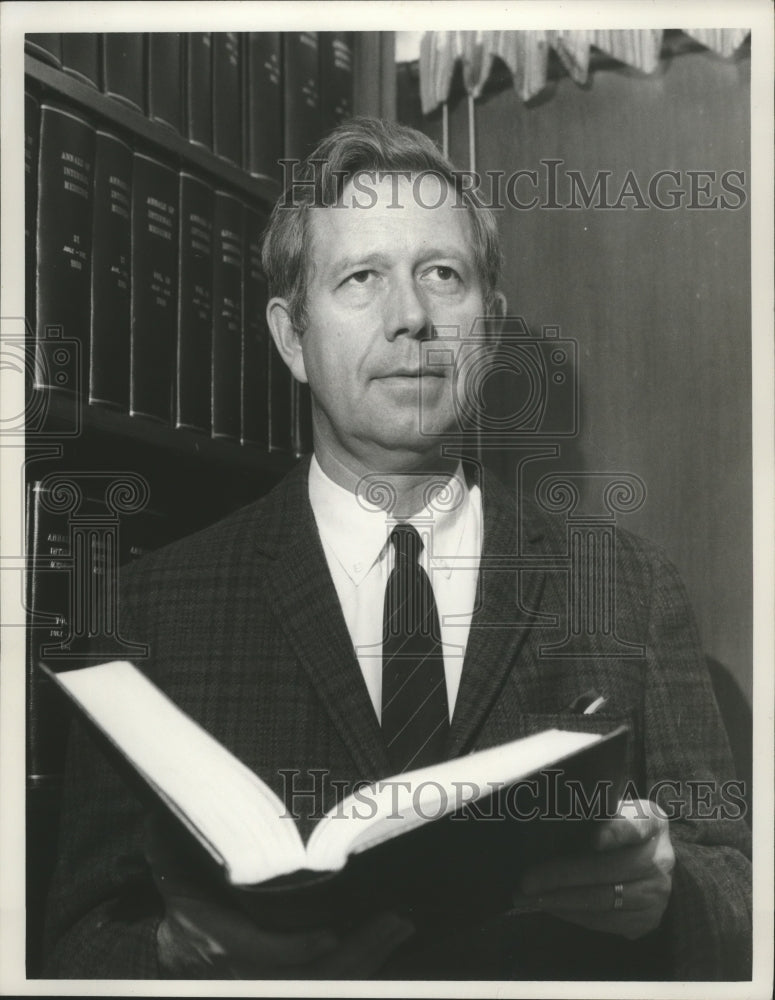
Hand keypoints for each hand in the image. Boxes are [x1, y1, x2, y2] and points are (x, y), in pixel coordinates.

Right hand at [146, 817, 414, 978]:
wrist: (169, 927)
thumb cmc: (181, 881)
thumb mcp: (173, 859)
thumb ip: (185, 838)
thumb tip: (194, 801)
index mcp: (214, 934)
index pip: (258, 951)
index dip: (293, 949)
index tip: (329, 934)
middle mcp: (238, 967)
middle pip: (302, 979)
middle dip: (353, 954)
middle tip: (396, 921)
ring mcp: (260, 978)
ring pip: (318, 985)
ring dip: (366, 959)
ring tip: (400, 927)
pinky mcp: (280, 979)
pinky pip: (323, 983)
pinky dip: (358, 965)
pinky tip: (385, 940)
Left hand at [513, 799, 674, 939]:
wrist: (653, 867)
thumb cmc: (620, 832)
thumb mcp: (615, 812)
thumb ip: (594, 813)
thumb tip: (547, 816)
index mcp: (652, 823)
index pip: (635, 826)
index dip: (615, 833)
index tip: (593, 839)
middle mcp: (661, 858)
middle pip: (608, 869)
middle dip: (562, 876)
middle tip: (528, 880)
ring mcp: (657, 893)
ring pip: (604, 899)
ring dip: (562, 900)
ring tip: (530, 897)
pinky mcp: (648, 920)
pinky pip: (605, 921)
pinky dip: (574, 915)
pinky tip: (551, 907)